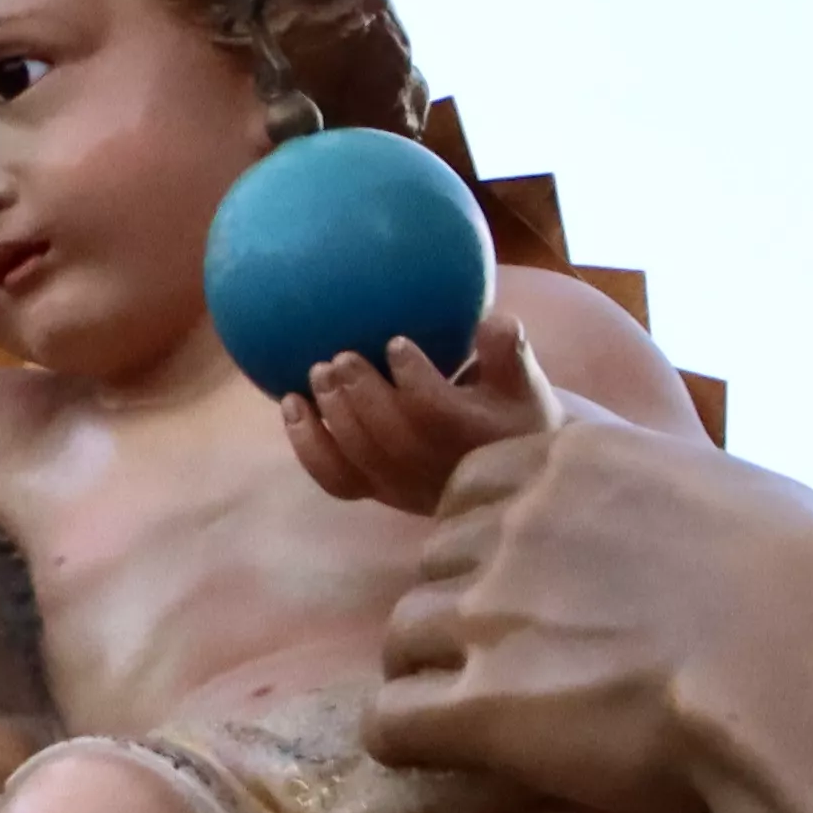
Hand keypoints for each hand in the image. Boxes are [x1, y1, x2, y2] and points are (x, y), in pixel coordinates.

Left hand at [275, 301, 561, 514]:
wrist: (507, 474)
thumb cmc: (513, 412)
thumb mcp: (523, 380)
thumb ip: (507, 349)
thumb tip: (494, 320)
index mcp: (473, 438)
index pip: (438, 413)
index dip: (413, 378)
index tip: (395, 343)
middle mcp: (435, 469)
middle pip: (391, 437)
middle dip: (361, 395)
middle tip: (341, 357)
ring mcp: (402, 487)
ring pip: (358, 458)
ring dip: (332, 414)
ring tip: (316, 372)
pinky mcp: (376, 492)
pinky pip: (334, 477)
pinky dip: (306, 444)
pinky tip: (290, 404)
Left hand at [367, 420, 812, 812]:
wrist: (809, 667)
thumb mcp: (754, 500)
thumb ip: (695, 495)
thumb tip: (722, 511)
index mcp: (576, 462)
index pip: (471, 490)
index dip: (486, 547)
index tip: (525, 594)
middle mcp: (518, 524)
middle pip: (433, 566)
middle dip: (460, 616)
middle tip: (514, 671)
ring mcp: (488, 611)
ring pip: (402, 641)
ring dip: (431, 679)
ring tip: (486, 724)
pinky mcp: (479, 703)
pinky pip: (389, 722)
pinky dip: (409, 743)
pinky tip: (450, 761)